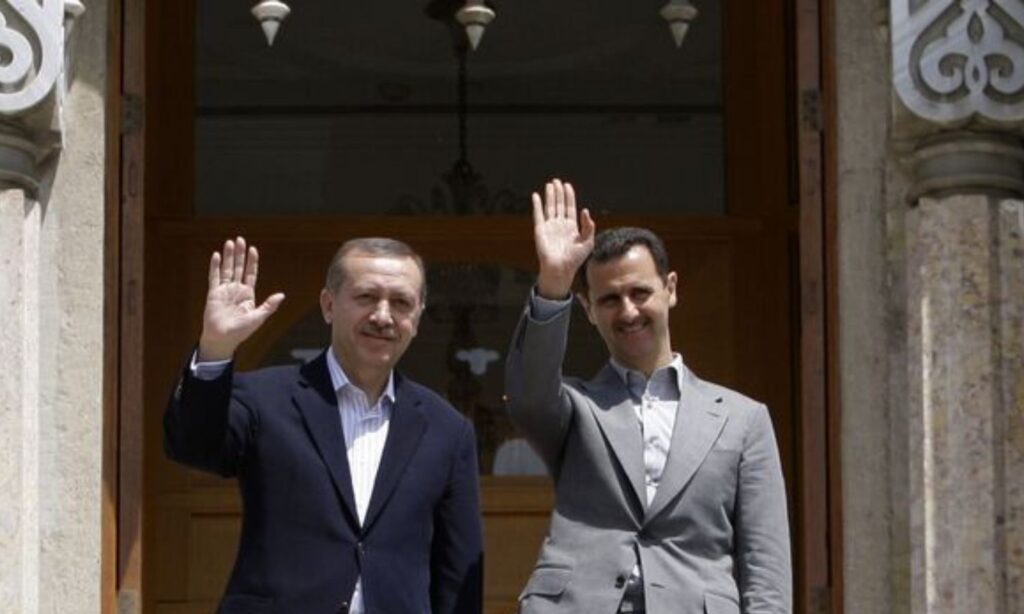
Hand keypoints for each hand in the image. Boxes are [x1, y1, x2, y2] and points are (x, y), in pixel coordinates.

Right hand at [198, 237, 284, 360]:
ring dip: (228, 256)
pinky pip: (214, 277)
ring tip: (229, 242)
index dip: (252, 261)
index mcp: (248, 294)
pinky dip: (215, 266)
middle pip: (239, 267)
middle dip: (240, 253)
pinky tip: (216, 255)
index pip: (251, 273)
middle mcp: (236, 289)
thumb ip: (269, 305)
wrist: (222, 340)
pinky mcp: (213, 293)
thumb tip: (282, 295)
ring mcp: (224, 290)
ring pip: (227, 269)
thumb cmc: (241, 331)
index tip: (253, 249)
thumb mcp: (258, 318)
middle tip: (240, 239)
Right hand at [532, 179, 595, 298]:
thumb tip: (585, 210)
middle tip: (557, 181)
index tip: (568, 185)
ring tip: (550, 184)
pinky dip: (536, 205)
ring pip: (549, 207)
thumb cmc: (575, 259)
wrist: (561, 269)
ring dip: (550, 195)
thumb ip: (589, 226)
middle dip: (559, 193)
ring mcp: (549, 227)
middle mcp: (560, 225)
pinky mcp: (540, 230)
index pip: (569, 207)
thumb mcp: (588, 242)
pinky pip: (538, 214)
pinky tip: (536, 196)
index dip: (569, 196)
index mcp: (571, 227)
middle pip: (559, 205)